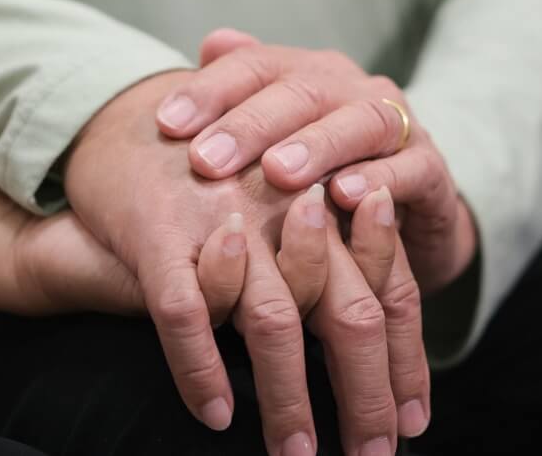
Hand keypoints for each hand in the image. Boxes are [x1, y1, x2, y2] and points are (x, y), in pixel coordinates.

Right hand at [66, 72, 427, 454]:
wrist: (127, 120)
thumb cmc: (215, 174)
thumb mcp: (284, 207)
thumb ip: (329, 261)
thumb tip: (373, 339)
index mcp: (329, 205)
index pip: (389, 292)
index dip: (404, 360)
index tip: (415, 420)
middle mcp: (286, 210)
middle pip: (348, 312)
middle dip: (365, 394)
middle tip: (376, 455)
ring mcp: (224, 219)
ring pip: (273, 321)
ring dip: (290, 398)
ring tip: (298, 455)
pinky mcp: (159, 229)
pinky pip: (185, 311)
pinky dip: (200, 367)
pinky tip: (217, 414)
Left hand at [160, 31, 477, 291]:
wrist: (406, 212)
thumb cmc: (324, 172)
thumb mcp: (280, 136)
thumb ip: (245, 90)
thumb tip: (211, 42)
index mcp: (308, 73)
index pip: (255, 65)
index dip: (210, 90)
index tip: (166, 123)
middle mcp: (353, 88)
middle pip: (301, 90)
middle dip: (250, 124)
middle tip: (206, 160)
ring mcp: (399, 125)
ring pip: (359, 122)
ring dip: (316, 146)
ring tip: (278, 173)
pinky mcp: (431, 169)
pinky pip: (409, 169)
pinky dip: (379, 180)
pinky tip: (344, 197)